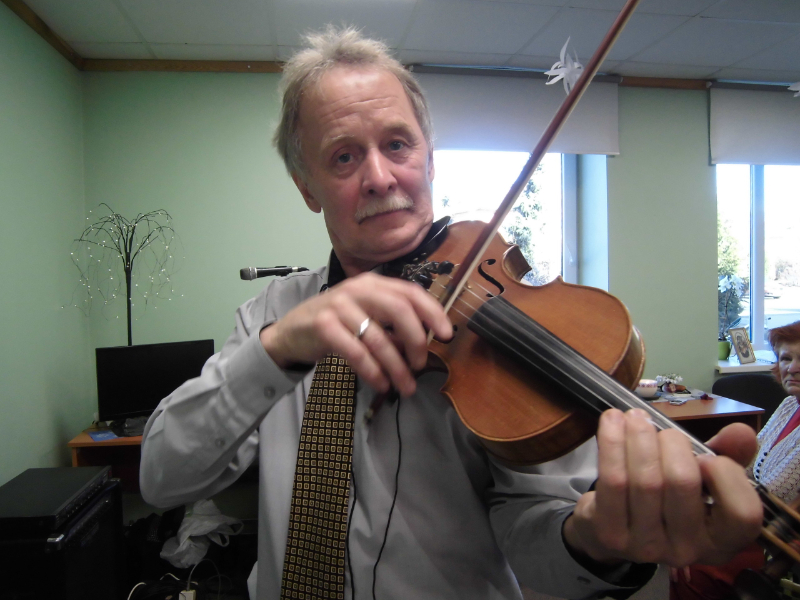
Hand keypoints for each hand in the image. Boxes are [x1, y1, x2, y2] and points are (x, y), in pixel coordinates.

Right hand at [259, 272, 451, 396]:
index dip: (432, 312)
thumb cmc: (336, 324)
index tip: (446, 334)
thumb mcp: (366, 317)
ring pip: (378, 337)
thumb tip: (422, 345)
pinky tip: (381, 384)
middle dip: (416, 340)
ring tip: (404, 386)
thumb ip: (392, 327)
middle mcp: (358, 289)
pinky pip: (356, 352)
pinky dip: (372, 371)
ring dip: (396, 366)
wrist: (291, 331)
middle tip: (420, 364)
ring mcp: (339, 305)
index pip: (411, 292)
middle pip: (399, 310)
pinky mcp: (323, 325)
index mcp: (374, 283)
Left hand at [563, 410, 761, 567]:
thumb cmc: (667, 497)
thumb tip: (742, 432)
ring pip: (645, 480)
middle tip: (656, 424)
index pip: (742, 512)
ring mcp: (646, 545)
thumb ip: (727, 455)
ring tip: (633, 417)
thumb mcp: (702, 479)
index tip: (707, 456)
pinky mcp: (610, 534)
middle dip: (670, 441)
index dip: (726, 475)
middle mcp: (687, 549)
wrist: (612, 527)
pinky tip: (611, 422)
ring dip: (638, 436)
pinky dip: (612, 443)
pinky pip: (612, 481)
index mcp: (721, 540)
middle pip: (683, 482)